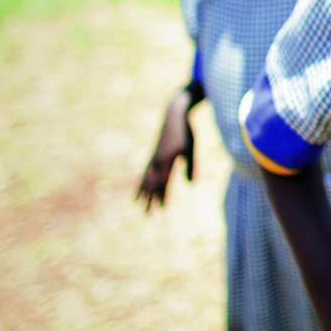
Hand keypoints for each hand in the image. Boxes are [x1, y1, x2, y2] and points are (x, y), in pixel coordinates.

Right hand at [138, 89, 195, 209]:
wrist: (174, 115)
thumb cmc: (186, 132)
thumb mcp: (190, 149)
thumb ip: (190, 166)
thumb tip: (191, 185)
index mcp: (166, 160)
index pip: (164, 183)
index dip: (163, 196)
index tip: (162, 209)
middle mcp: (157, 161)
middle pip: (152, 184)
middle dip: (151, 199)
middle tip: (149, 215)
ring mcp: (153, 157)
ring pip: (146, 179)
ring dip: (144, 192)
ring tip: (139, 203)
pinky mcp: (153, 153)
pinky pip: (145, 170)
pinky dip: (142, 180)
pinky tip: (141, 186)